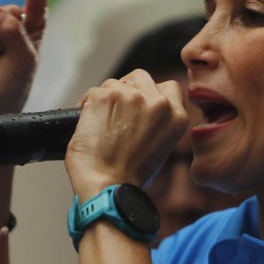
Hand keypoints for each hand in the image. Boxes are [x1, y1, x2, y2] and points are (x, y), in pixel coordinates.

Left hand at [64, 70, 188, 199]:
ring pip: (113, 84)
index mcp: (176, 115)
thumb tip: (142, 109)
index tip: (141, 105)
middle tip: (117, 113)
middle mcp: (157, 101)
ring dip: (107, 99)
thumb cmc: (130, 175)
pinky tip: (88, 126)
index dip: (151, 93)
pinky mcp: (103, 96)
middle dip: (128, 90)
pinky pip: (93, 92)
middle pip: (139, 78)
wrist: (107, 185)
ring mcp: (129, 96)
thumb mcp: (161, 147)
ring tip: (102, 125)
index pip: (168, 86)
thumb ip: (158, 121)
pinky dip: (87, 106)